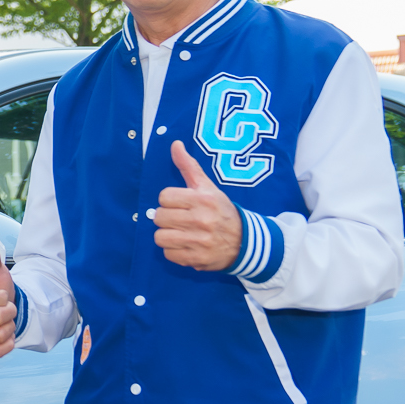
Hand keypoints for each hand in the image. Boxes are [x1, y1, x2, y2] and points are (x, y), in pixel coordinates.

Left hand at [154, 142, 241, 271]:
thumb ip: (189, 166)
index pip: (164, 197)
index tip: (180, 204)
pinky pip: (168, 254)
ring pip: (160, 237)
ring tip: (180, 232)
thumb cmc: (220, 210)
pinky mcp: (197, 259)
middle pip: (159, 217)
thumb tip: (175, 143)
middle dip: (166, 218)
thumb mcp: (207, 187)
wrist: (245, 241)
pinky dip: (174, 251)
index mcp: (202, 199)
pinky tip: (185, 245)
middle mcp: (201, 220)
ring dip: (167, 235)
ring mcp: (199, 242)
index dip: (169, 200)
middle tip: (179, 219)